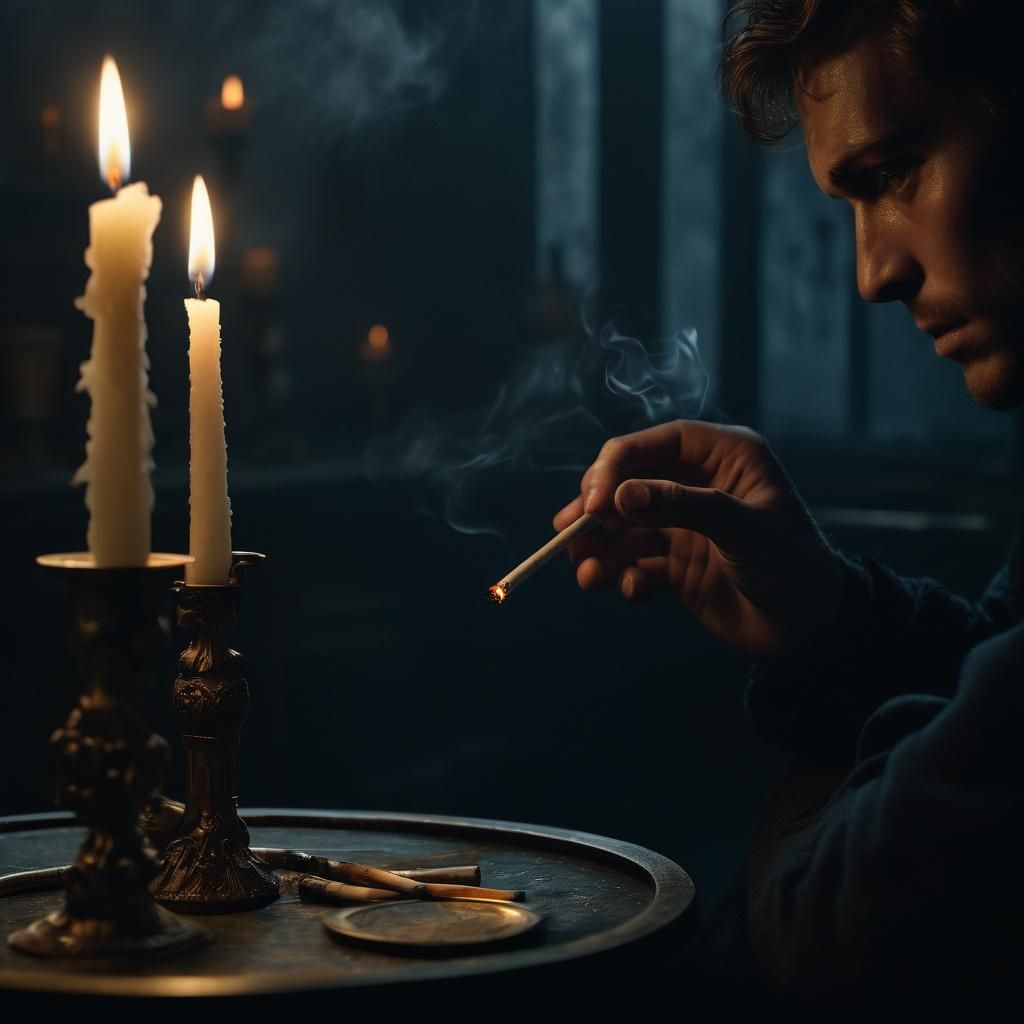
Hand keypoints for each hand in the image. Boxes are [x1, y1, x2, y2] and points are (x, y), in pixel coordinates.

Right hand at [553, 420, 842, 658]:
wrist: (813, 632)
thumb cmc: (794, 566)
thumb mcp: (745, 530)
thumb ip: (684, 507)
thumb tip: (621, 495)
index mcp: (723, 457)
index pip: (655, 445)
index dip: (616, 466)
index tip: (592, 501)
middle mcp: (698, 486)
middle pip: (628, 485)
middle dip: (596, 512)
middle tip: (570, 536)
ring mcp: (684, 527)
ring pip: (623, 529)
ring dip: (599, 550)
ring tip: (588, 576)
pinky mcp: (676, 567)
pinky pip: (635, 565)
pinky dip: (624, 578)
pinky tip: (633, 590)